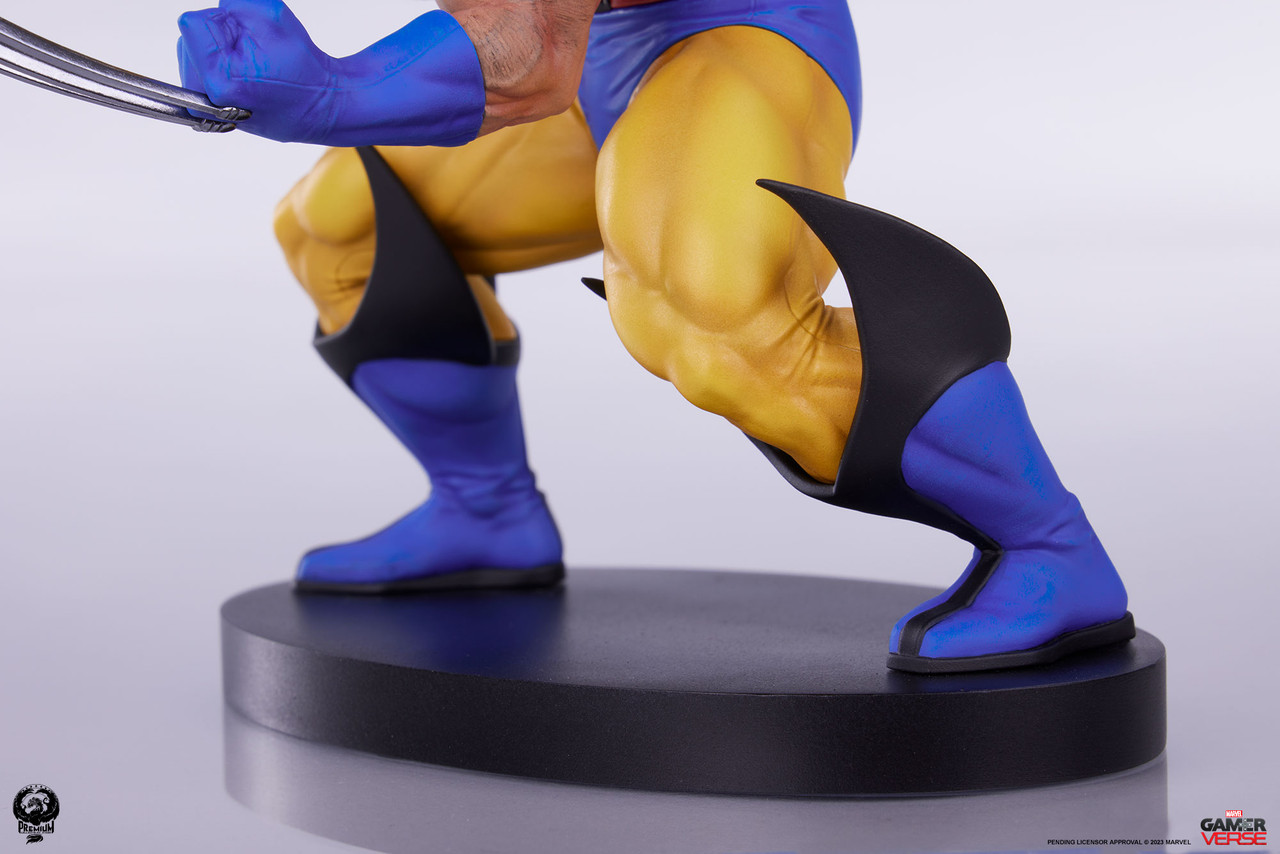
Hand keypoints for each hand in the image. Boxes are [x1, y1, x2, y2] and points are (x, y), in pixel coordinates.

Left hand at [177, 0, 336, 142]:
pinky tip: (239, 76)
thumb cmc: (301, 70)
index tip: (249, 41)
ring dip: (217, 49)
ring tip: (249, 69)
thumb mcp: (273, 16)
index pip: (193, 23)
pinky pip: (195, 66)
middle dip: (219, 37)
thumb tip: (215, 9)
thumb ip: (233, 2)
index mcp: (218, 77)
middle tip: (254, 57)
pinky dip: (216, 63)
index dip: (224, 22)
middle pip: (189, 37)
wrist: (315, 106)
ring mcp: (200, 105)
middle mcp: (203, 97)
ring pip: (190, 50)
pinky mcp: (200, 107)